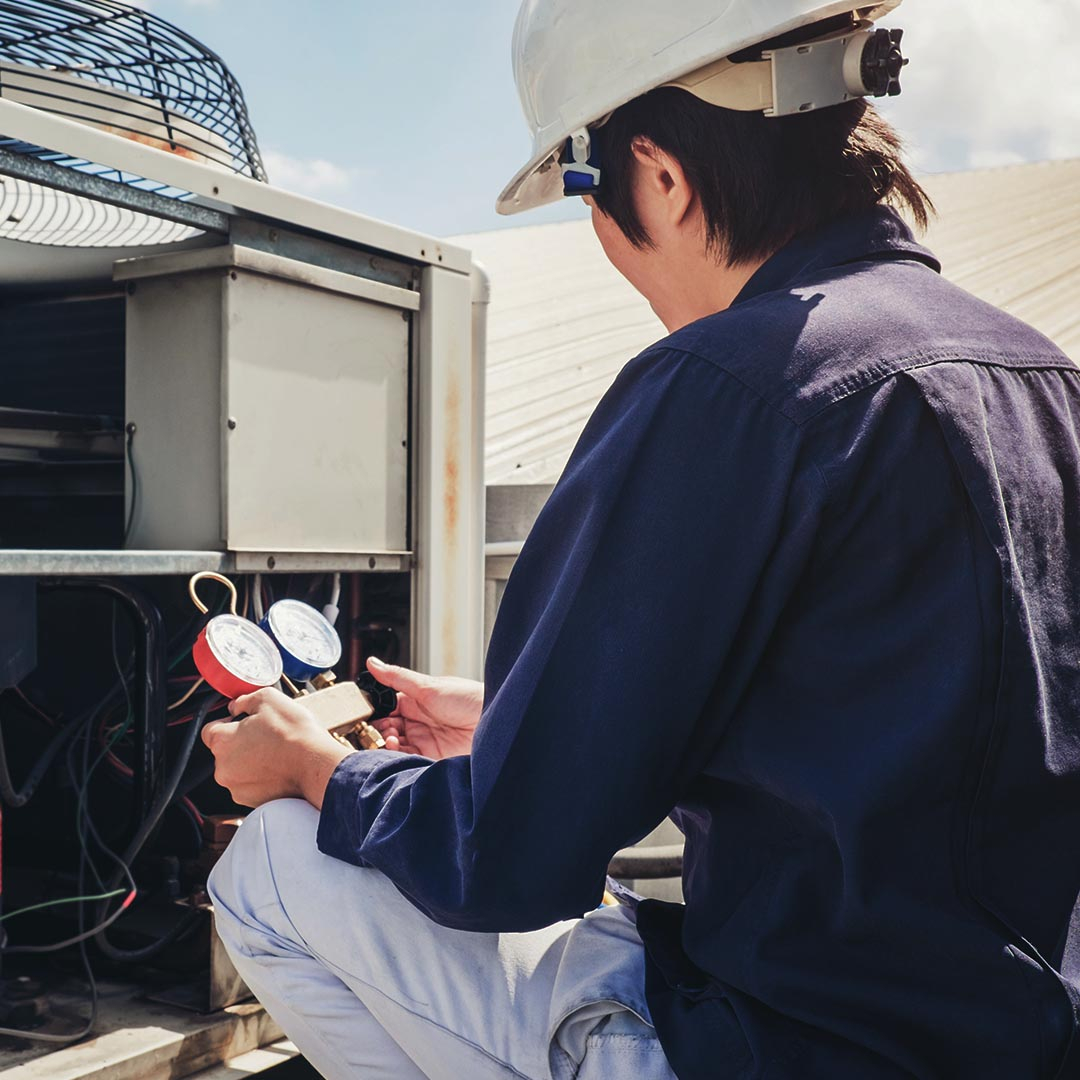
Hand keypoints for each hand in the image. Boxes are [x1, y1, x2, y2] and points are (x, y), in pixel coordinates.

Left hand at [201, 688, 354, 809]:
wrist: (316, 765)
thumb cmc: (294, 734)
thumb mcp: (268, 698)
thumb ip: (244, 700)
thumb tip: (237, 705)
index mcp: (222, 741)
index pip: (210, 729)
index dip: (227, 722)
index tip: (243, 721)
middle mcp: (223, 768)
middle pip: (225, 751)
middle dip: (241, 743)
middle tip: (266, 735)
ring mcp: (236, 787)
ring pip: (237, 770)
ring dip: (250, 761)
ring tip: (275, 753)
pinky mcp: (251, 801)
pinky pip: (250, 786)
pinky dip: (261, 778)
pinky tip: (279, 768)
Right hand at [367, 657, 482, 760]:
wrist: (495, 723)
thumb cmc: (469, 699)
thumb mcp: (428, 686)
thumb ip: (397, 677)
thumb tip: (372, 662)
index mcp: (417, 701)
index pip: (387, 707)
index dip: (376, 711)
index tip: (366, 714)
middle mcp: (419, 721)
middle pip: (388, 728)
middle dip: (379, 729)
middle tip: (382, 728)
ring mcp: (424, 740)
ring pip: (394, 745)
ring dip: (386, 742)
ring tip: (391, 738)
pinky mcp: (430, 757)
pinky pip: (406, 758)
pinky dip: (396, 755)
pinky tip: (396, 748)